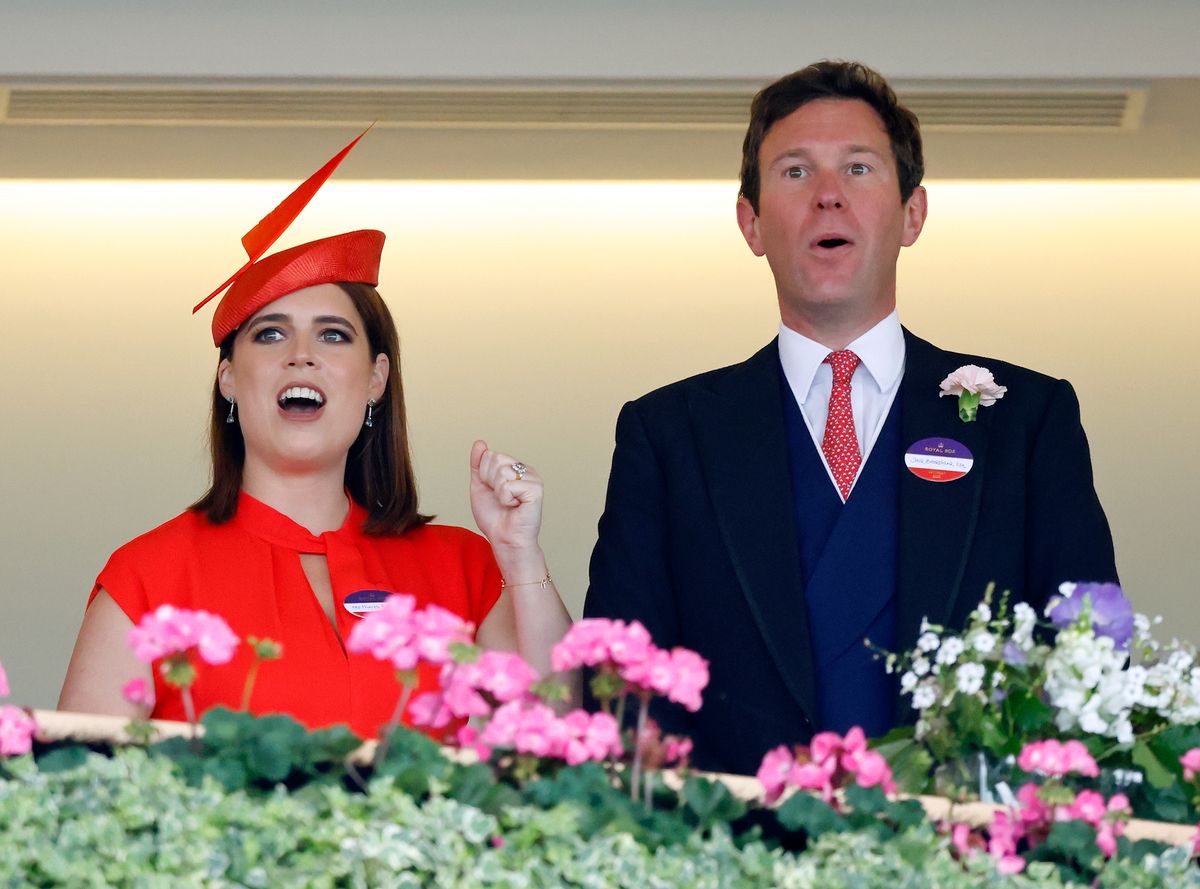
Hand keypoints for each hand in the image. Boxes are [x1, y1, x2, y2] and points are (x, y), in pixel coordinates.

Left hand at [469, 439, 543, 554]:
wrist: (504, 539)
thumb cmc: (494, 517)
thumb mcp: (480, 486)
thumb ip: (478, 464)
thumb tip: (480, 443)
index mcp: (515, 467)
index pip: (490, 455)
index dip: (484, 475)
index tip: (493, 491)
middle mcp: (526, 470)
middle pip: (496, 459)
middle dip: (490, 481)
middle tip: (501, 498)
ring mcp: (533, 479)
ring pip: (501, 472)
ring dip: (498, 492)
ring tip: (508, 503)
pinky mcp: (536, 489)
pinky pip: (509, 485)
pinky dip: (506, 499)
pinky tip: (515, 507)